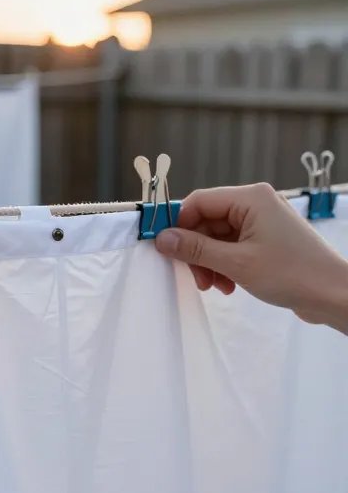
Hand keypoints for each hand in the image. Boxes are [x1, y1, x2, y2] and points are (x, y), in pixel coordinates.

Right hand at [154, 183, 347, 332]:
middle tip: (198, 279)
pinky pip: (234, 246)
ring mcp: (263, 221)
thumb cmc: (291, 274)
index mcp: (251, 198)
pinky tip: (229, 286)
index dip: (179, 225)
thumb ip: (196, 250)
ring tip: (215, 287)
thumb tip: (162, 239)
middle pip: (208, 221)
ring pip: (219, 237)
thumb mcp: (236, 263)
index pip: (199, 201)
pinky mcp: (267, 239)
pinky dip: (225, 265)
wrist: (332, 294)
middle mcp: (256, 203)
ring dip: (210, 262)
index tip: (167, 250)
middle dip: (198, 251)